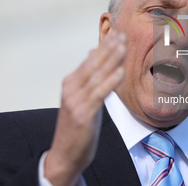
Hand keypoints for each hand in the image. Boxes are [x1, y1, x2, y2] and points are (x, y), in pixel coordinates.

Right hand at [45, 30, 126, 185]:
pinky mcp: (82, 115)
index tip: (118, 33)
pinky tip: (121, 71)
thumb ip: (87, 77)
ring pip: (96, 75)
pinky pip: (99, 94)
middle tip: (123, 34)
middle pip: (93, 64)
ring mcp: (75, 101)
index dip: (104, 46)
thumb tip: (93, 53)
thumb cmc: (76, 126)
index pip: (90, 60)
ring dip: (111, 59)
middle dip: (109, 48)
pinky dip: (110, 81)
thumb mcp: (80, 98)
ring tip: (123, 45)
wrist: (64, 155)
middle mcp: (71, 89)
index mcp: (71, 83)